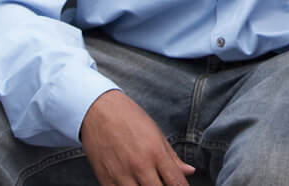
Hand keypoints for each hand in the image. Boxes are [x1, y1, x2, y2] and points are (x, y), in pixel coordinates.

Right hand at [80, 89, 194, 185]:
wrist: (98, 110)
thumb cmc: (129, 118)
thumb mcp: (156, 133)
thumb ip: (172, 157)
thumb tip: (189, 171)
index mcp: (156, 153)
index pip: (176, 182)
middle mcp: (140, 166)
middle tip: (163, 183)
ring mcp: (122, 175)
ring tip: (147, 183)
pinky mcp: (105, 180)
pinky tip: (132, 184)